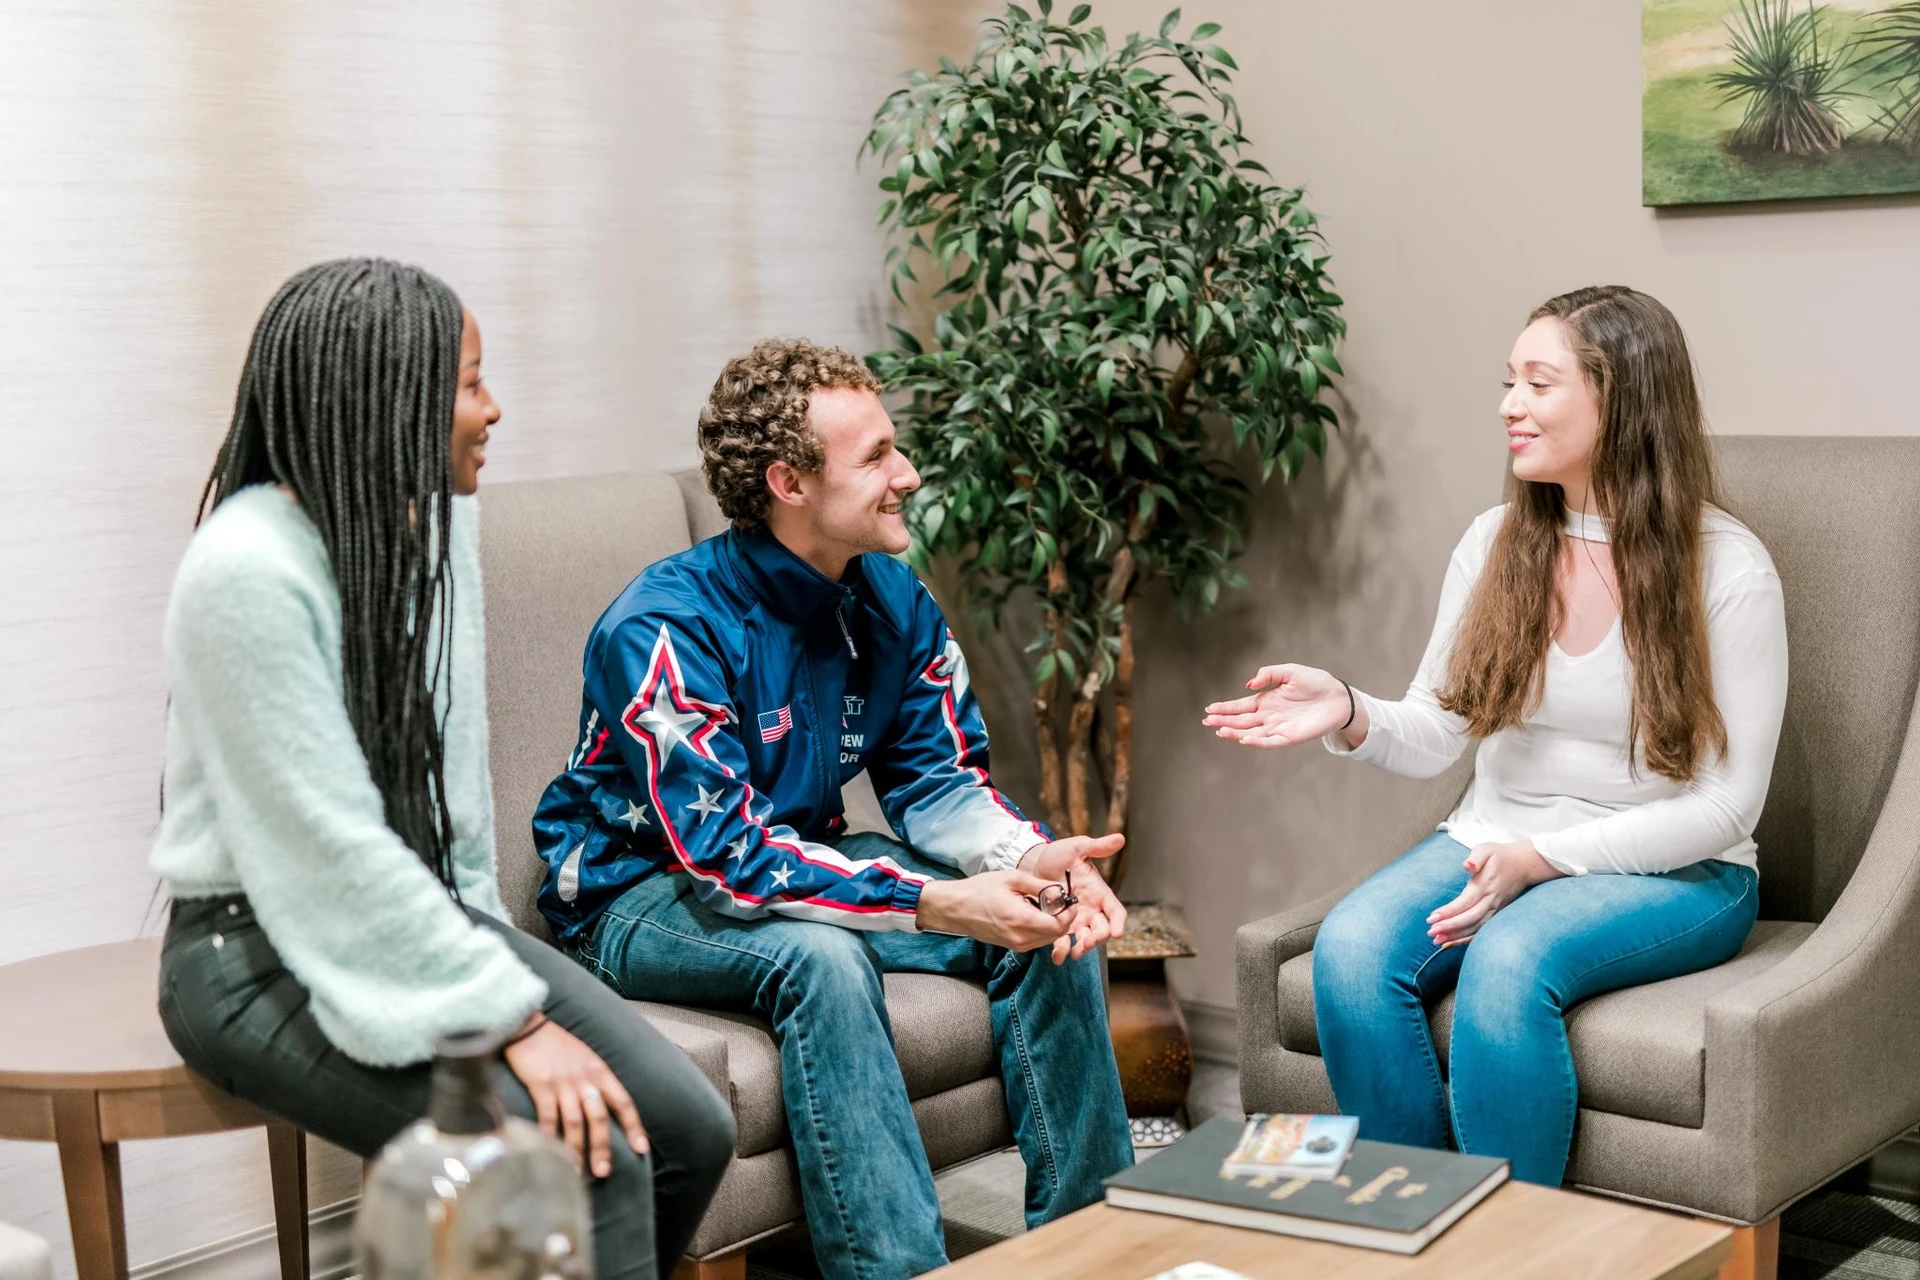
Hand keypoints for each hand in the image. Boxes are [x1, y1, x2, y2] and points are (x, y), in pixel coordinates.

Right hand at [502, 1018, 648, 1176]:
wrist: (528, 1026)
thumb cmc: (556, 1044)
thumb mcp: (585, 1058)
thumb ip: (594, 1080)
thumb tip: (600, 1108)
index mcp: (600, 1071)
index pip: (624, 1102)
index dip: (634, 1127)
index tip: (641, 1149)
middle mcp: (586, 1079)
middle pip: (600, 1117)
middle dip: (603, 1147)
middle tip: (604, 1171)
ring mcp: (564, 1083)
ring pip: (576, 1122)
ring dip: (577, 1149)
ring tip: (576, 1171)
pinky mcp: (541, 1086)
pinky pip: (548, 1117)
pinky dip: (550, 1137)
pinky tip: (549, 1153)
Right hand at [916, 870, 1069, 951]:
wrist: (955, 908)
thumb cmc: (979, 890)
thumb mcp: (1012, 879)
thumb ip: (1039, 885)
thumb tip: (1061, 889)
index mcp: (1021, 920)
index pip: (1060, 925)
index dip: (1070, 912)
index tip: (1069, 899)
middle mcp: (1021, 938)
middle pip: (1057, 934)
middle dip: (1064, 918)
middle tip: (1059, 899)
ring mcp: (1016, 945)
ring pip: (1048, 938)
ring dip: (1053, 923)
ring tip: (1043, 903)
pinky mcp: (1012, 946)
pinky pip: (1036, 940)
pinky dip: (1041, 927)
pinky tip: (1032, 911)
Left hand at [1019, 834, 1128, 963]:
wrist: (1034, 863)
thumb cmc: (1058, 854)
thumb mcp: (1077, 848)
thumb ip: (1097, 847)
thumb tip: (1120, 838)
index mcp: (1099, 893)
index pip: (1115, 911)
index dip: (1118, 922)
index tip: (1117, 933)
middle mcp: (1091, 910)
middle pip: (1102, 929)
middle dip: (1098, 938)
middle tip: (1088, 941)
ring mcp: (1076, 920)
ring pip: (1085, 939)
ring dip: (1082, 948)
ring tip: (1074, 952)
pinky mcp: (1059, 925)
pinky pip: (1063, 941)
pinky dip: (1062, 950)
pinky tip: (1057, 956)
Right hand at [1203, 664, 1353, 748]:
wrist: (1338, 697)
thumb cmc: (1315, 682)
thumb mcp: (1290, 671)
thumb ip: (1269, 675)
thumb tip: (1248, 685)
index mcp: (1267, 701)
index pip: (1240, 706)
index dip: (1224, 708)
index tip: (1209, 710)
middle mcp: (1269, 716)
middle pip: (1241, 720)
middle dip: (1223, 721)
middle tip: (1206, 722)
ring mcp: (1278, 728)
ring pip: (1251, 733)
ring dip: (1235, 732)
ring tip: (1219, 730)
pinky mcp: (1290, 737)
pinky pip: (1270, 742)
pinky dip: (1256, 742)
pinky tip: (1243, 738)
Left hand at [1426, 840, 1563, 946]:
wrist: (1526, 864)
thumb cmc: (1501, 855)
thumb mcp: (1486, 849)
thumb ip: (1476, 857)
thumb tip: (1467, 865)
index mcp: (1485, 885)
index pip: (1465, 902)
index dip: (1449, 912)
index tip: (1432, 918)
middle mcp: (1491, 900)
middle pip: (1469, 919)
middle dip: (1449, 928)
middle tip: (1430, 933)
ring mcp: (1496, 908)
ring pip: (1476, 927)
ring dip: (1457, 936)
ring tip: (1437, 941)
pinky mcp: (1497, 913)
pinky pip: (1482, 930)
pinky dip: (1468, 939)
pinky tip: (1452, 943)